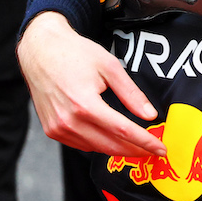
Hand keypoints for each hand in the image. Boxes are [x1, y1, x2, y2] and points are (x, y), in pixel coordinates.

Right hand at [17, 12, 166, 156]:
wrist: (40, 50)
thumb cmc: (74, 53)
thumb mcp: (110, 66)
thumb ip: (131, 94)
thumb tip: (149, 115)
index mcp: (85, 104)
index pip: (123, 131)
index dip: (145, 142)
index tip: (161, 149)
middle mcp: (69, 120)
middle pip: (111, 145)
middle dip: (135, 150)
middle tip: (153, 150)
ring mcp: (58, 128)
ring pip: (96, 148)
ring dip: (118, 149)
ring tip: (135, 144)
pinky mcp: (51, 130)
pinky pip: (81, 145)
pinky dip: (99, 144)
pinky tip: (110, 137)